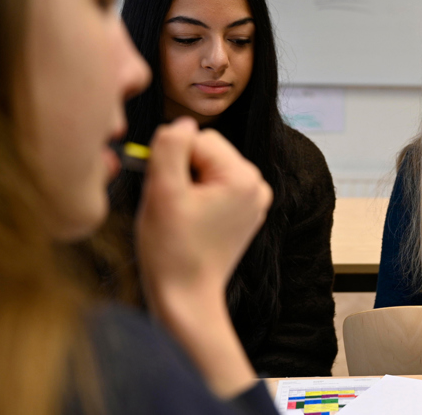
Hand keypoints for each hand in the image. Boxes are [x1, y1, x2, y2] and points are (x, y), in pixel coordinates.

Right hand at [135, 117, 271, 299]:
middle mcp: (258, 185)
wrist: (186, 298)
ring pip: (208, 167)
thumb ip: (170, 147)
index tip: (167, 192)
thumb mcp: (163, 192)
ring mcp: (254, 200)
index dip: (173, 160)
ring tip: (182, 215)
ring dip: (188, 184)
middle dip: (183, 171)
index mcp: (244, 177)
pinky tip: (191, 222)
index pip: (197, 138)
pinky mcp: (245, 212)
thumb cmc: (172, 251)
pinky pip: (215, 186)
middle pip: (206, 150)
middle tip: (174, 206)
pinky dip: (198, 198)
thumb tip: (182, 123)